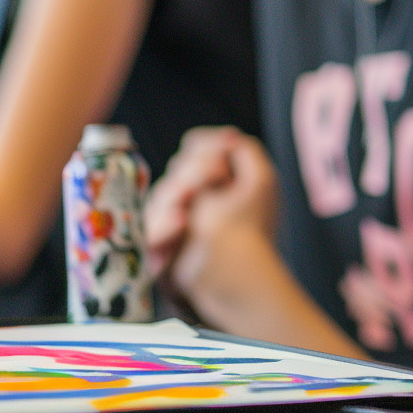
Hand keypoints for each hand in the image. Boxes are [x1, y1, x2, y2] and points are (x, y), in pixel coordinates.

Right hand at [148, 127, 276, 276]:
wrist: (241, 276)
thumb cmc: (252, 229)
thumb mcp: (261, 181)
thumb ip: (246, 150)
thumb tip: (226, 135)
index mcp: (213, 177)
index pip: (195, 149)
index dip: (204, 153)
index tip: (221, 168)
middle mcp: (192, 193)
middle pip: (177, 168)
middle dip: (192, 175)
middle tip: (205, 190)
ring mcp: (173, 217)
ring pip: (161, 194)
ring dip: (175, 197)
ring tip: (188, 211)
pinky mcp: (161, 243)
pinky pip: (151, 226)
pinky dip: (164, 226)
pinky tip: (180, 223)